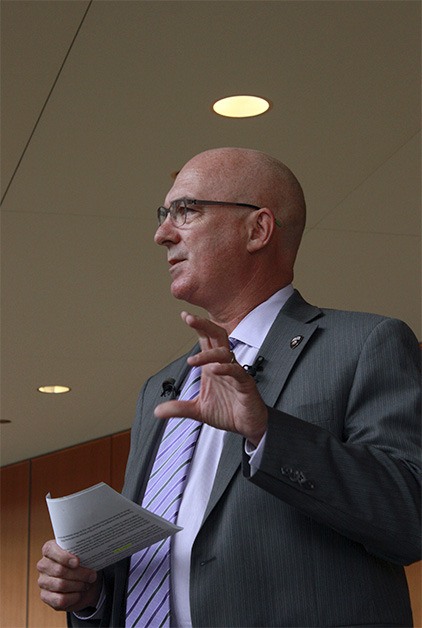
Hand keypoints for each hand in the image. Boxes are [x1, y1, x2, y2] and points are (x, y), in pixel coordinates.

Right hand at [37, 540, 101, 612]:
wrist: (82, 581)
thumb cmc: (81, 563)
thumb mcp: (83, 554)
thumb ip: (83, 552)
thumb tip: (91, 554)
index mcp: (49, 550)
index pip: (50, 550)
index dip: (64, 557)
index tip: (77, 562)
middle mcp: (43, 565)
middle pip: (60, 570)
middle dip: (79, 574)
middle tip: (92, 576)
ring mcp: (42, 581)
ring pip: (61, 585)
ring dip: (78, 585)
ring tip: (86, 584)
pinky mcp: (45, 596)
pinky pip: (60, 599)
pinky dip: (73, 597)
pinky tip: (79, 594)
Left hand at [154, 312, 267, 445]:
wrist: (248, 425)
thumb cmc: (228, 411)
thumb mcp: (198, 411)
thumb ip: (178, 408)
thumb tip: (157, 411)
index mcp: (212, 367)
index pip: (206, 340)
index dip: (197, 327)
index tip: (184, 315)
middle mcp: (223, 365)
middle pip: (217, 337)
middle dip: (204, 326)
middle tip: (190, 319)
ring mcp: (235, 373)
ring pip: (225, 353)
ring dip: (209, 354)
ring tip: (193, 361)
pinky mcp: (246, 384)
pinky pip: (237, 371)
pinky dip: (226, 369)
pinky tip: (215, 370)